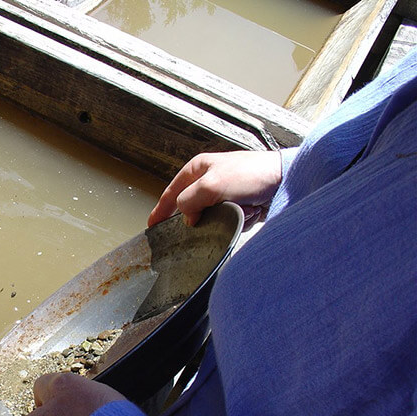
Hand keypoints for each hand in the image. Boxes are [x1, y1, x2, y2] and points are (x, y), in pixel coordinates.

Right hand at [148, 151, 281, 227]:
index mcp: (198, 168)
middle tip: (203, 222)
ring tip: (238, 208)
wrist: (284, 180)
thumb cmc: (251, 174)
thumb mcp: (211, 185)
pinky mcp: (239, 204)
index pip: (171, 192)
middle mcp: (209, 179)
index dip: (160, 209)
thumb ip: (189, 201)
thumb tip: (185, 218)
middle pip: (191, 207)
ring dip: (223, 217)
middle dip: (199, 216)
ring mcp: (224, 193)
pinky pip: (228, 220)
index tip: (152, 225)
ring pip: (210, 216)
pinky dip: (237, 220)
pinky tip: (247, 211)